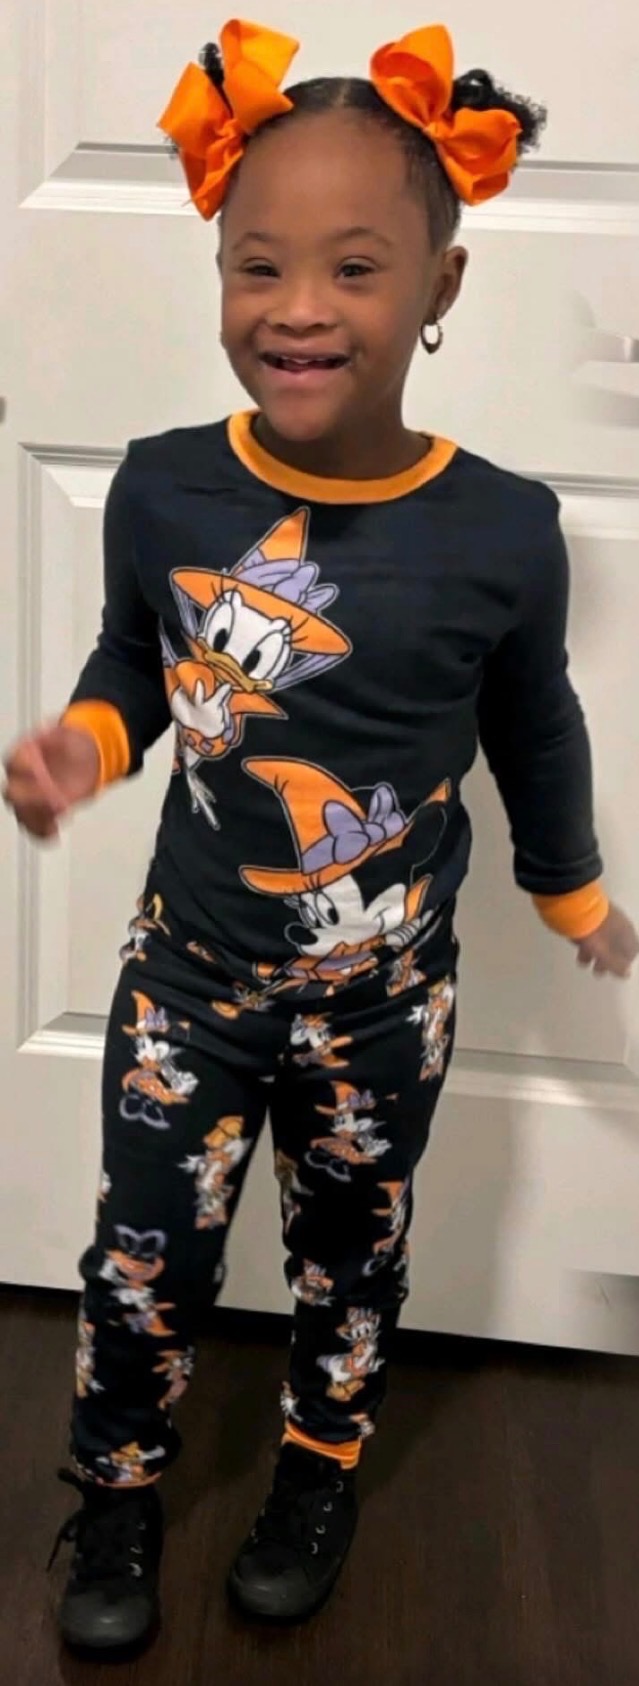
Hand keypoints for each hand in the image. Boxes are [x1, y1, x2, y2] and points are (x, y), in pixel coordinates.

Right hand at [2, 722, 99, 838]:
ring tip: (57, 818)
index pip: (14, 762)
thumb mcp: (69, 733)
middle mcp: (21, 778)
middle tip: (56, 801)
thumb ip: (59, 735)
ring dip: (37, 819)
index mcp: (24, 754)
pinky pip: (33, 827)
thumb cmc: (72, 745)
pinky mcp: (39, 812)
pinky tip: (54, 832)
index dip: (26, 770)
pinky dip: (41, 832)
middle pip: (13, 793)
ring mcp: (29, 797)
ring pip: (21, 813)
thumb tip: (51, 734)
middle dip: (32, 799)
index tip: (42, 774)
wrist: (85, 760)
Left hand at [574, 904, 638, 978]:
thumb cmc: (596, 936)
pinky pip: (595, 929)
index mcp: (629, 935)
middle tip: (596, 969)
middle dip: (606, 960)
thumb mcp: (607, 956)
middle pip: (617, 946)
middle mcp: (622, 925)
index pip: (631, 952)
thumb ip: (618, 966)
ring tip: (582, 959)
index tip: (611, 970)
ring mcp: (608, 917)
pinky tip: (577, 942)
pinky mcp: (594, 912)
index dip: (621, 963)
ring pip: (604, 938)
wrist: (579, 908)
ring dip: (594, 951)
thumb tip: (627, 974)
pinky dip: (589, 938)